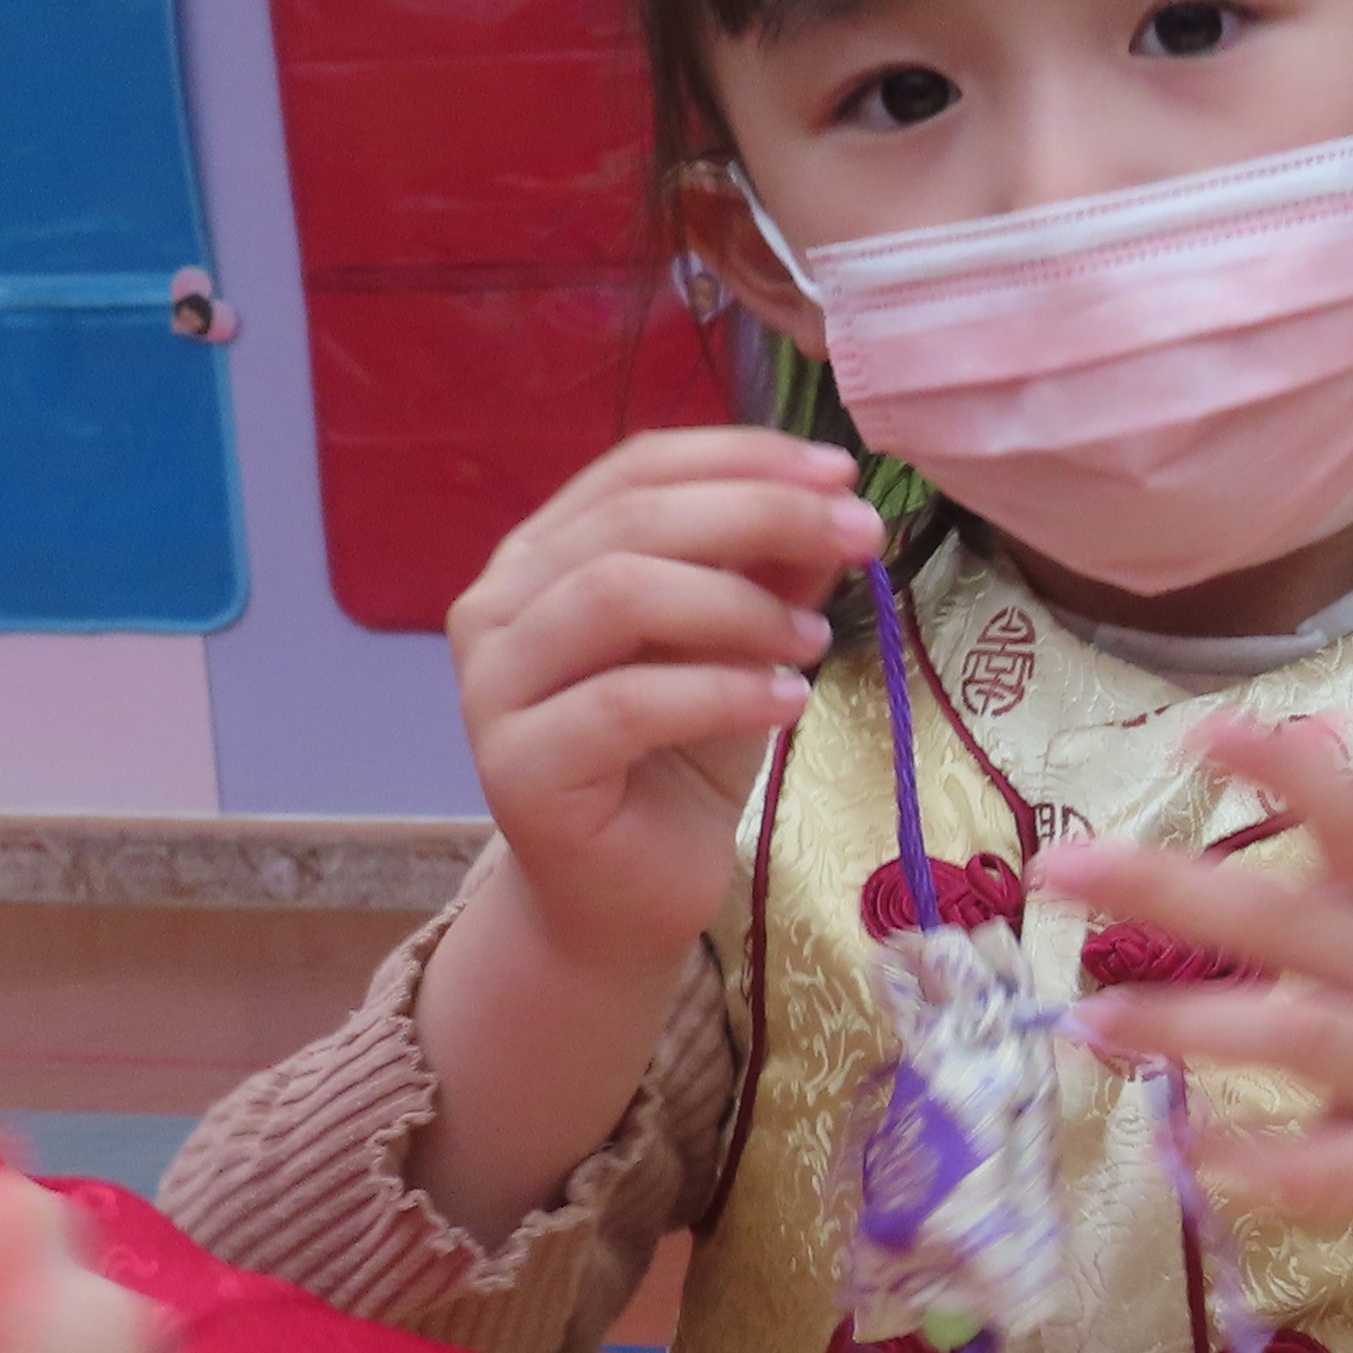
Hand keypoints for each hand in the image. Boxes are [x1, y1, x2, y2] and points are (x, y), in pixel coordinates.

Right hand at [449, 430, 879, 989]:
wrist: (627, 894)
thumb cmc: (678, 760)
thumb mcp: (742, 647)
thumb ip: (770, 570)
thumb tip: (833, 498)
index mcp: (542, 556)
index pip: (636, 469)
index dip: (741, 458)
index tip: (840, 474)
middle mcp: (498, 605)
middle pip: (631, 521)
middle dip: (760, 514)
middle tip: (859, 536)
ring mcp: (493, 686)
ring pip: (617, 595)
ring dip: (739, 605)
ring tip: (813, 640)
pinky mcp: (517, 765)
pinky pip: (625, 702)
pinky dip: (722, 690)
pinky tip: (789, 702)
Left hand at [1054, 718, 1352, 1352]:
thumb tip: (1290, 746)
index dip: (1285, 775)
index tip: (1200, 729)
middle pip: (1291, 925)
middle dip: (1171, 891)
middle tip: (1064, 867)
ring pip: (1293, 1037)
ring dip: (1180, 1026)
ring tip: (1086, 1018)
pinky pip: (1308, 1165)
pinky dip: (1238, 1157)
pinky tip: (1177, 1145)